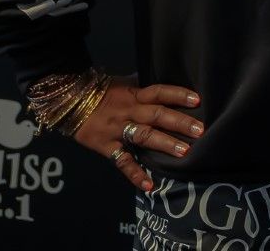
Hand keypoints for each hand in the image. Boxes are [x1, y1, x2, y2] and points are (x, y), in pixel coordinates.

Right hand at [74, 76, 202, 191]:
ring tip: (184, 152)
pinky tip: (149, 185)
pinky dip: (135, 174)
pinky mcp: (107, 147)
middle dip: (178, 122)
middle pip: (156, 115)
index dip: (177, 95)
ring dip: (164, 144)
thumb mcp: (124, 84)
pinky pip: (122, 161)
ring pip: (143, 136)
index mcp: (134, 95)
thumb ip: (144, 88)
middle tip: (199, 130)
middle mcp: (129, 111)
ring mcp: (118, 130)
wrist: (69, 102)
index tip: (197, 101)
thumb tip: (166, 86)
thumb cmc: (102, 93)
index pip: (159, 92)